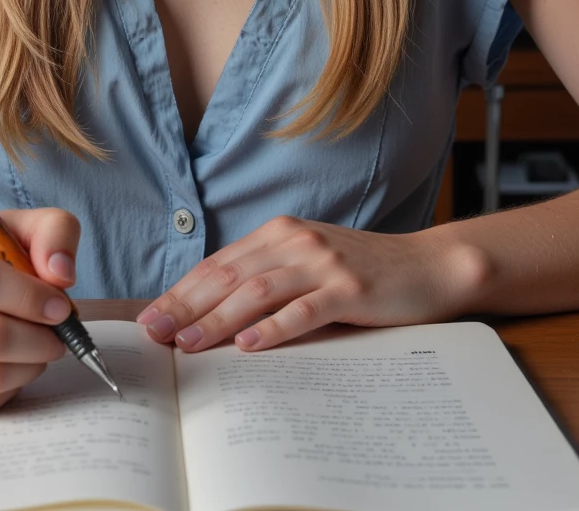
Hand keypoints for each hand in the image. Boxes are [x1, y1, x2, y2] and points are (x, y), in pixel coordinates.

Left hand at [136, 216, 480, 352]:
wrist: (427, 266)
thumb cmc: (363, 270)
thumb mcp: (309, 263)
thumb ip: (269, 276)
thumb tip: (212, 310)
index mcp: (280, 233)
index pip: (219, 264)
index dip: (182, 291)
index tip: (151, 317)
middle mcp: (296, 241)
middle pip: (230, 276)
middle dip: (186, 306)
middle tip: (154, 332)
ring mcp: (323, 263)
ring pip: (259, 291)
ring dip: (219, 319)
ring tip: (190, 343)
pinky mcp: (349, 288)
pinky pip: (304, 310)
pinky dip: (274, 328)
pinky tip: (249, 344)